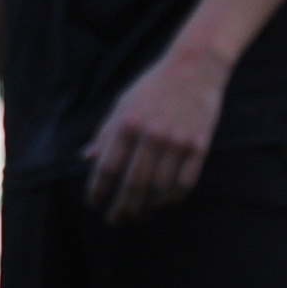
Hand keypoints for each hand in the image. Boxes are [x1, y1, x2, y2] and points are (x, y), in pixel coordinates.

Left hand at [83, 48, 228, 223]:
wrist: (196, 66)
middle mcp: (151, 135)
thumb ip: (106, 133)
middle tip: (115, 220)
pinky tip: (164, 204)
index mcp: (127, 124)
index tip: (94, 204)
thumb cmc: (154, 85)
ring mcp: (178, 141)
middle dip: (122, 209)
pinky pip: (185, 182)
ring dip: (146, 208)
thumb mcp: (123, 104)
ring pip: (159, 189)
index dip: (97, 191)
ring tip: (138, 214)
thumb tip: (86, 158)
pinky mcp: (200, 145)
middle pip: (133, 185)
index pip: (106, 168)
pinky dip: (173, 199)